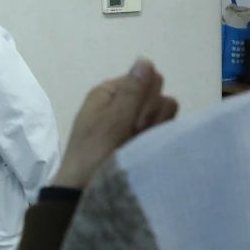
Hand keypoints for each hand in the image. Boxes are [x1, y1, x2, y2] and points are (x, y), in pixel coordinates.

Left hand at [53, 59, 177, 189]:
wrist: (85, 190)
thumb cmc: (94, 153)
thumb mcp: (112, 120)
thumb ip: (133, 91)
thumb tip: (145, 60)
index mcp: (109, 92)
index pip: (147, 77)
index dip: (147, 96)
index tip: (134, 118)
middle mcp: (122, 102)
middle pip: (159, 94)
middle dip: (151, 114)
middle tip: (133, 133)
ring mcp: (133, 121)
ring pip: (165, 112)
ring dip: (154, 128)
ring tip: (135, 145)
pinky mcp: (141, 138)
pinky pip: (163, 129)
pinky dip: (156, 138)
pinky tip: (144, 149)